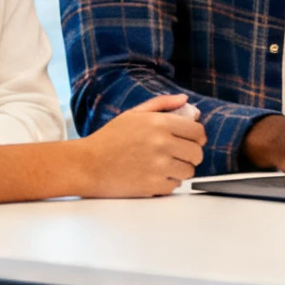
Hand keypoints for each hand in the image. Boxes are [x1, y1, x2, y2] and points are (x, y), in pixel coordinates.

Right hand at [76, 94, 206, 197]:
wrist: (87, 164)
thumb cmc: (109, 138)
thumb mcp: (133, 114)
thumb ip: (162, 104)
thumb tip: (184, 99)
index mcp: (159, 123)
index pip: (197, 132)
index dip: (197, 137)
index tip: (192, 141)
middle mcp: (162, 144)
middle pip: (197, 153)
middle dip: (191, 154)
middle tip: (178, 155)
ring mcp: (158, 167)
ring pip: (189, 171)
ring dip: (180, 169)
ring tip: (164, 166)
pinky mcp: (153, 186)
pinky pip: (175, 186)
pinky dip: (168, 183)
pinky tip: (154, 176)